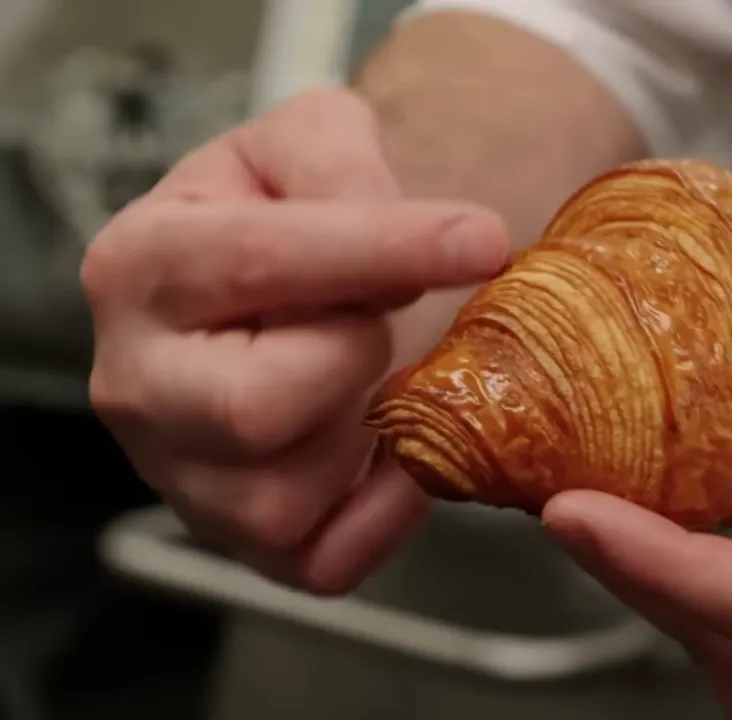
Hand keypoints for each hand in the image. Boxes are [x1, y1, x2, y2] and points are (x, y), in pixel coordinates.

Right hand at [83, 87, 508, 593]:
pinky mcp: (246, 546)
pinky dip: (387, 508)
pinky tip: (395, 443)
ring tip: (373, 376)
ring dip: (364, 430)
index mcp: (142, 266)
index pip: (260, 263)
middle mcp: (137, 385)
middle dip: (352, 354)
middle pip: (254, 406)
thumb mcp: (309, 141)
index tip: (484, 239)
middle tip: (379, 319)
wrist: (281, 286)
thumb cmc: (292, 210)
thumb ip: (343, 163)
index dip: (383, 250)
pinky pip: (330, 558)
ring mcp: (183, 478)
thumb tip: (413, 242)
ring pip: (286, 495)